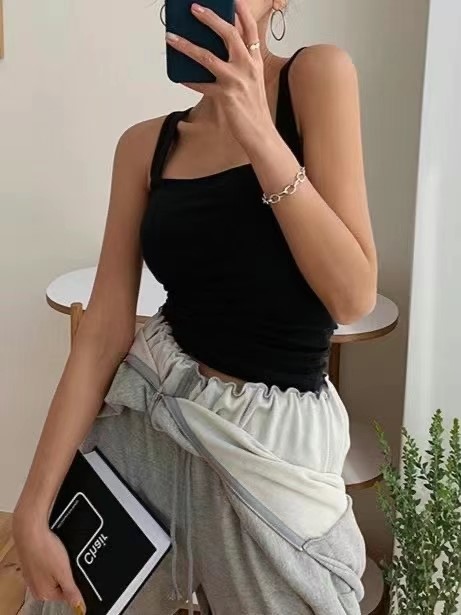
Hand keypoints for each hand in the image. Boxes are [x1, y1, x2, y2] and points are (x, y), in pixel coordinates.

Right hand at [13, 513, 85, 612]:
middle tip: (65, 559)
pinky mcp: (31, 563)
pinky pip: (47, 563)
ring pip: (53, 573)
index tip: (73, 568)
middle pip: (60, 584)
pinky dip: (51, 557)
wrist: (30, 530)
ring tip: (57, 552)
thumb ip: (72, 591)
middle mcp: (36, 587)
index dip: (74, 581)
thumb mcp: (64, 572)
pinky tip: (52, 549)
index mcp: (44, 594)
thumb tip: (80, 606)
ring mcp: (32, 575)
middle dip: (66, 572)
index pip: (67, 595)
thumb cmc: (45, 549)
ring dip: (58, 564)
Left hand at [165, 0, 274, 146]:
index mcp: (255, 62)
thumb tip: (215, 54)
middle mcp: (247, 67)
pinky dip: (189, 81)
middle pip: (228, 34)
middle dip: (210, 18)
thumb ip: (239, 66)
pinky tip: (179, 77)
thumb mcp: (252, 82)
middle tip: (194, 8)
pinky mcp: (226, 96)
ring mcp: (236, 81)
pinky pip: (202, 85)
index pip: (250, 30)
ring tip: (172, 37)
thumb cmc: (254, 110)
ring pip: (207, 57)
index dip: (242, 12)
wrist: (261, 133)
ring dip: (187, 45)